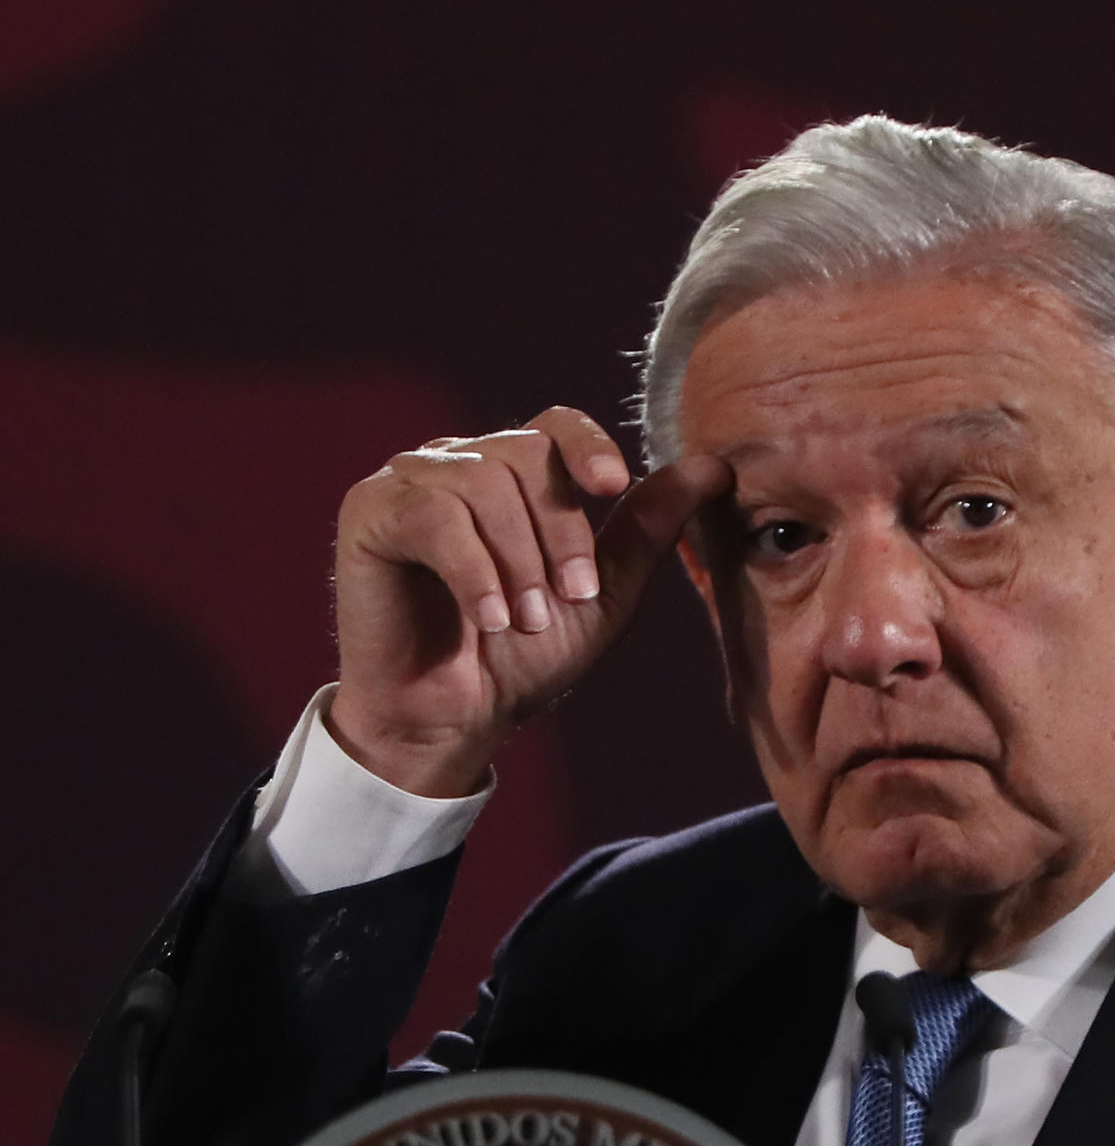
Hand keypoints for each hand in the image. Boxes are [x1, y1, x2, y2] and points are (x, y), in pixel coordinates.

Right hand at [329, 406, 730, 794]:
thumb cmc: (522, 660)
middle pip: (525, 455)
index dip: (587, 446)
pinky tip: (490, 619)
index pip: (555, 426)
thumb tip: (715, 467)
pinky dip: (474, 571)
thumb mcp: (604, 594)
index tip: (612, 488)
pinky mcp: (369, 514)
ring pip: (482, 482)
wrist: (452, 720)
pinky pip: (434, 516)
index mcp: (512, 475)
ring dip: (518, 560)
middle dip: (561, 532)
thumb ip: (650, 529)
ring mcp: (409, 484)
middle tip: (569, 599)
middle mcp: (458, 466)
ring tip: (523, 622)